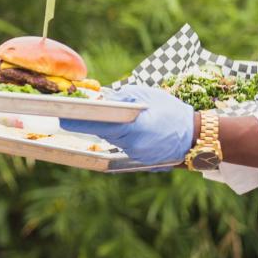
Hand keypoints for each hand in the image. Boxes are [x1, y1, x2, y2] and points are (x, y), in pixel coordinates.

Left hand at [60, 85, 195, 166]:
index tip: (62, 118)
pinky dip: (115, 138)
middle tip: (64, 118)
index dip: (80, 122)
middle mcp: (133, 145)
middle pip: (102, 134)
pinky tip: (110, 130)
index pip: (100, 125)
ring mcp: (136, 156)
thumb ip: (120, 99)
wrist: (195, 137)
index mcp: (135, 128)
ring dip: (102, 130)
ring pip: (110, 141)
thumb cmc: (170, 111)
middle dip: (87, 125)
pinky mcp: (139, 161)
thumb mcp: (145, 96)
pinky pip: (120, 147)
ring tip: (87, 120)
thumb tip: (98, 101)